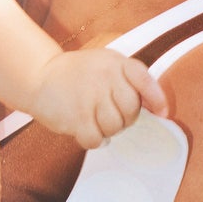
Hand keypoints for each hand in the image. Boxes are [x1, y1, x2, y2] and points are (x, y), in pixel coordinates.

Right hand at [30, 49, 168, 149]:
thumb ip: (128, 80)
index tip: (163, 112)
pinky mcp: (77, 116)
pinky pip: (97, 139)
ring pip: (115, 127)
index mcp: (114, 62)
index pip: (143, 78)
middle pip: (132, 111)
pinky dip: (92, 140)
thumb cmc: (76, 74)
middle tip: (109, 114)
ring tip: (94, 119)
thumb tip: (159, 108)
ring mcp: (90, 96)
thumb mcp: (104, 64)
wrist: (38, 75)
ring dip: (106, 130)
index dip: (156, 97)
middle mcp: (105, 76)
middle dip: (124, 118)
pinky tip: (85, 129)